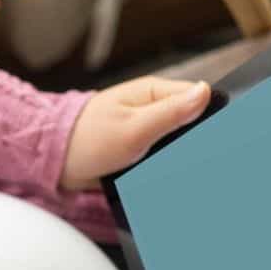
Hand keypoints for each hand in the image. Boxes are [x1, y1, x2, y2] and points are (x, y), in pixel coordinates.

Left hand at [60, 77, 211, 190]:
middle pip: (192, 123)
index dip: (212, 120)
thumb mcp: (133, 128)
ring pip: (179, 144)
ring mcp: (146, 128)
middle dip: (194, 143)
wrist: (55, 165)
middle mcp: (152, 107)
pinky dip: (163, 167)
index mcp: (154, 92)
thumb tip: (204, 92)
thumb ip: (170, 112)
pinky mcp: (139, 148)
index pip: (200, 99)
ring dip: (178, 159)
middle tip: (186, 162)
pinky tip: (161, 177)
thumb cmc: (86, 142)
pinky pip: (162, 157)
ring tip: (173, 172)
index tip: (215, 141)